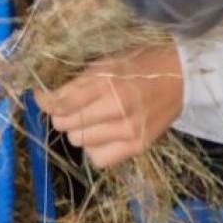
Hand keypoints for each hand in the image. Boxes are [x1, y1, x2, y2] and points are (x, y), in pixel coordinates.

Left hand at [35, 44, 184, 168]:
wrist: (180, 78)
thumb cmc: (140, 65)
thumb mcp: (106, 63)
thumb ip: (77, 82)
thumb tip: (46, 98)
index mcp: (106, 82)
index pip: (61, 102)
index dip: (45, 100)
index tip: (41, 96)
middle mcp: (115, 108)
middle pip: (66, 125)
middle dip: (64, 115)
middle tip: (74, 106)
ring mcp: (127, 131)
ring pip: (80, 142)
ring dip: (81, 131)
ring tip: (94, 118)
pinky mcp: (136, 148)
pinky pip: (98, 159)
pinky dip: (96, 148)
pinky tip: (104, 135)